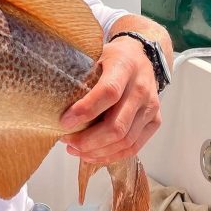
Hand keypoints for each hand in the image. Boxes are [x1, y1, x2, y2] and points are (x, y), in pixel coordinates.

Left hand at [59, 36, 161, 163]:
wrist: (140, 55)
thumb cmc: (112, 57)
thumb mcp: (95, 56)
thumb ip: (82, 77)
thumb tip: (56, 104)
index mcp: (125, 67)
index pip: (108, 93)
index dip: (85, 110)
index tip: (64, 122)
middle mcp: (141, 89)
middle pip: (117, 125)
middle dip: (88, 140)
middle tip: (67, 141)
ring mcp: (151, 107)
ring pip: (125, 141)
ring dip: (97, 151)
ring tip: (75, 150)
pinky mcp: (155, 121)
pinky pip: (134, 146)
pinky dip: (111, 155)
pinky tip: (92, 155)